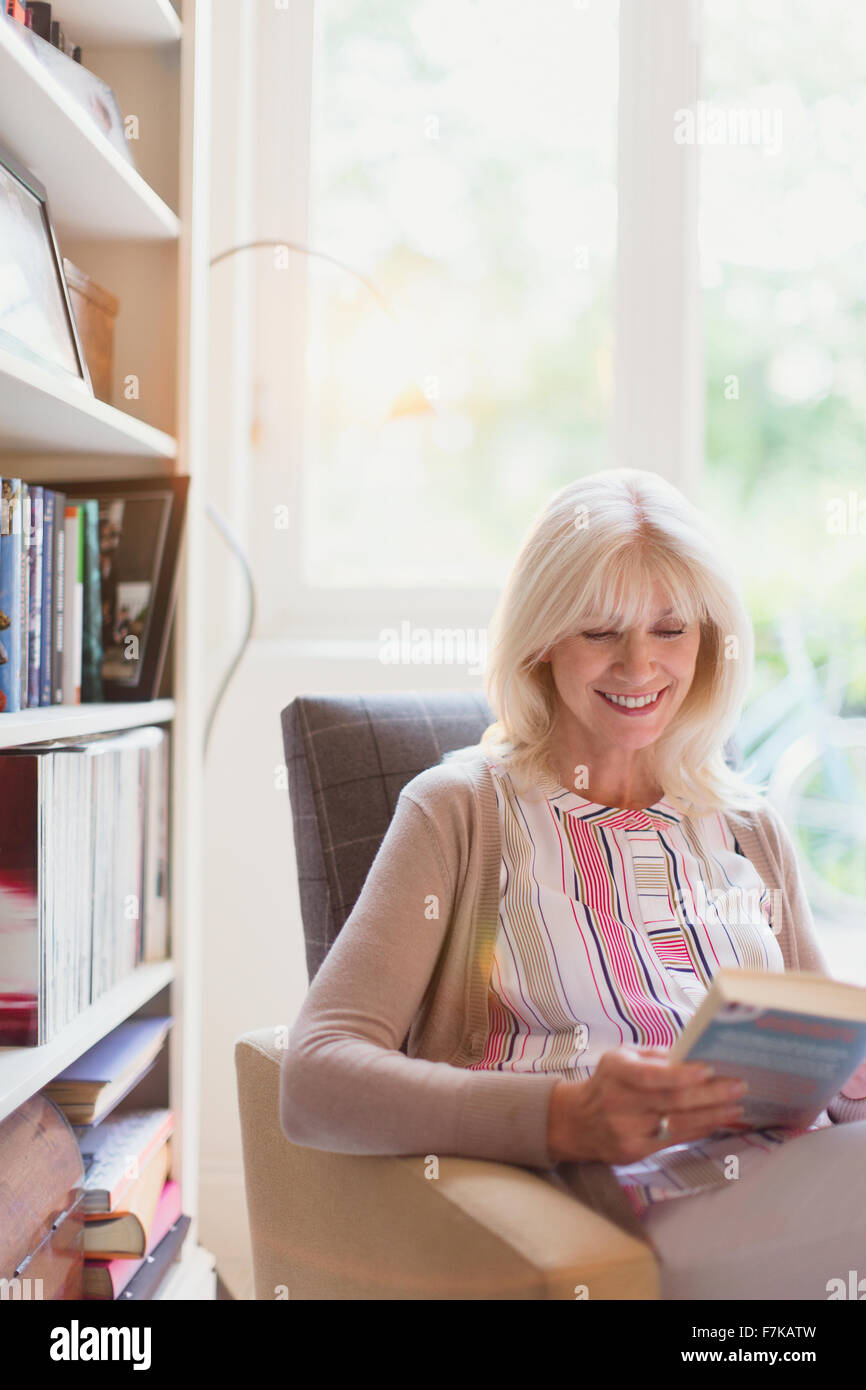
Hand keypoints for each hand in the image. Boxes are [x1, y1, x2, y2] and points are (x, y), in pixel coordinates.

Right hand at [545, 1045, 747, 1164]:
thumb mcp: (623, 1058)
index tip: (709, 1069)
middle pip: (672, 1101)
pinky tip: (717, 1121)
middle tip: (738, 1087)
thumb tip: (695, 1055)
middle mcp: (619, 1102)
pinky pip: (675, 1140)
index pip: (651, 1076)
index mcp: (616, 1071)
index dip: (681, 1074)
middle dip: (710, 1094)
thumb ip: (656, 1057)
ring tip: (736, 1106)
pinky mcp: (634, 1152)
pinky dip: (700, 1130)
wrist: (577, 1121)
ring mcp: (626, 1130)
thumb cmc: (609, 1082)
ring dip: (713, 1115)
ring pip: (678, 1124)